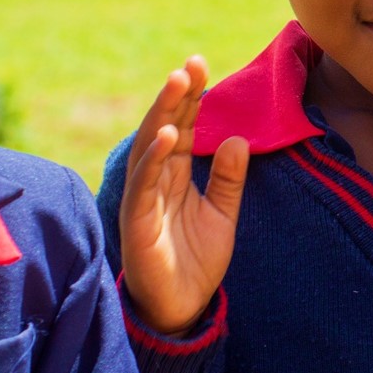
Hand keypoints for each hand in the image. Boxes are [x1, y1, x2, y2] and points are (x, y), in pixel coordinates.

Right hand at [120, 56, 247, 335]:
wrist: (184, 308)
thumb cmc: (197, 260)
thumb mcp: (223, 213)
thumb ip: (227, 178)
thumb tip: (234, 138)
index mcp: (175, 176)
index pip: (183, 128)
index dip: (192, 98)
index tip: (202, 66)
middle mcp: (156, 181)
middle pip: (164, 128)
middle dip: (176, 95)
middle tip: (191, 64)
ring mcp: (144, 199)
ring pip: (150, 148)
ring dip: (164, 114)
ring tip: (178, 83)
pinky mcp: (138, 221)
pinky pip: (144, 184)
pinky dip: (154, 157)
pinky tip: (168, 134)